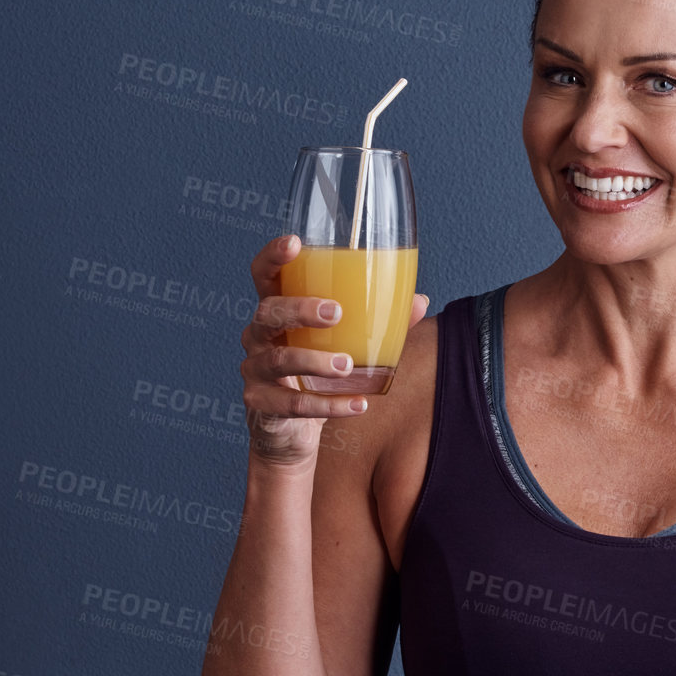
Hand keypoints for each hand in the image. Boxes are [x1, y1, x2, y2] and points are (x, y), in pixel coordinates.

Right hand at [240, 234, 428, 468]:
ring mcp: (256, 371)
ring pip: (279, 359)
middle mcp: (259, 336)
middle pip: (268, 312)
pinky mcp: (262, 405)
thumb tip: (419, 301)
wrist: (291, 432)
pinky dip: (329, 405)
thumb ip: (377, 321)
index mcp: (278, 311)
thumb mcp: (345, 345)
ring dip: (315, 360)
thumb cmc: (316, 375)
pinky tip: (358, 405)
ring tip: (347, 365)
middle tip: (336, 312)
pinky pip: (294, 405)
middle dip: (300, 309)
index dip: (274, 257)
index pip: (264, 275)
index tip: (295, 243)